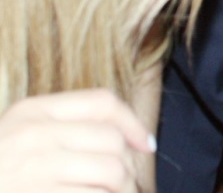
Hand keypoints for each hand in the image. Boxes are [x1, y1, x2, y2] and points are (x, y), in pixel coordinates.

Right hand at [0, 89, 154, 192]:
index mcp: (30, 112)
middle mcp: (32, 135)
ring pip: (111, 172)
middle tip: (125, 189)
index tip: (145, 146)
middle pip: (112, 141)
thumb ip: (64, 130)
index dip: (132, 123)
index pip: (102, 102)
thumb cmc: (4, 173)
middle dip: (128, 169)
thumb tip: (132, 142)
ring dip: (120, 191)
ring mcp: (31, 169)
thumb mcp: (22, 139)